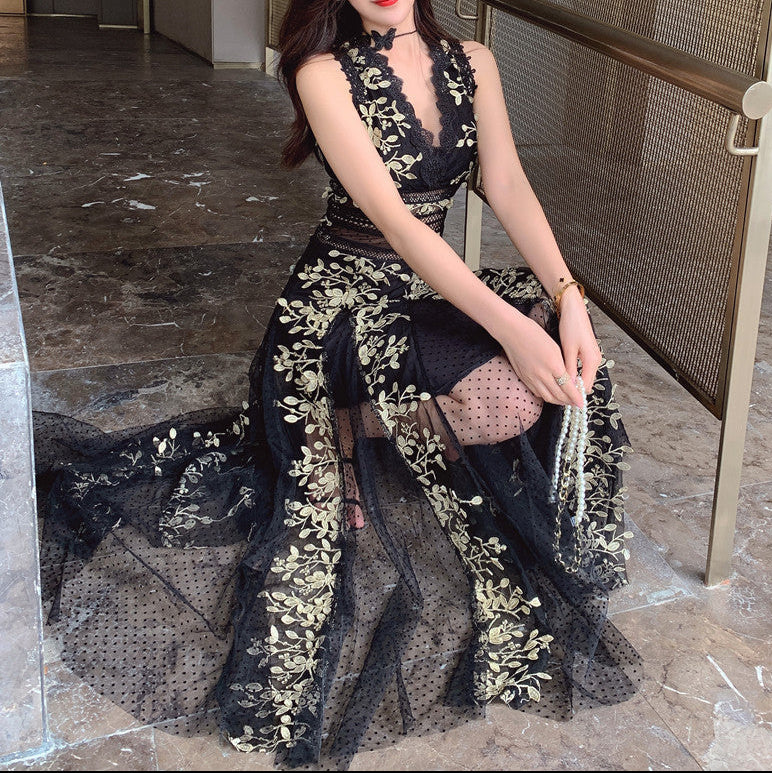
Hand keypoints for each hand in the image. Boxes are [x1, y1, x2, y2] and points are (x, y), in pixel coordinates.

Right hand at [497, 311, 583, 406]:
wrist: (512, 332)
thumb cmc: (534, 334)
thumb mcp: (554, 347)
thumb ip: (562, 365)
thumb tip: (569, 379)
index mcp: (553, 365)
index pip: (568, 387)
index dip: (576, 397)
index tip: (582, 403)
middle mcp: (542, 375)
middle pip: (558, 395)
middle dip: (569, 402)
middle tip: (576, 404)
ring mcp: (531, 378)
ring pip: (548, 397)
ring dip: (558, 402)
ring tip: (565, 402)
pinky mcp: (524, 378)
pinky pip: (537, 392)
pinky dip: (546, 396)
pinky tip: (551, 394)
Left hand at [557, 287, 601, 403]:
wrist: (574, 309)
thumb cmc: (571, 327)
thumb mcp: (568, 350)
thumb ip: (569, 369)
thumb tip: (568, 386)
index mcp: (592, 360)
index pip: (586, 386)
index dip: (576, 395)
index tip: (563, 401)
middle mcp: (595, 360)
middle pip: (586, 383)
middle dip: (574, 390)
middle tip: (558, 396)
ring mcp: (592, 356)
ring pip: (583, 376)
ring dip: (573, 383)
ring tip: (559, 388)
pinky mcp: (587, 353)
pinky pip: (582, 369)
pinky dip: (573, 374)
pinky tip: (563, 375)